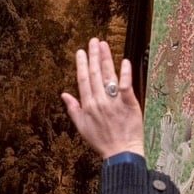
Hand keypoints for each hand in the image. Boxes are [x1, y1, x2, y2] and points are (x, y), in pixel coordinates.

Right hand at [60, 38, 144, 158]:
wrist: (121, 152)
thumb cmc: (101, 141)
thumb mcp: (81, 127)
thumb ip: (73, 109)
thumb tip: (64, 94)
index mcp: (87, 105)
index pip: (83, 80)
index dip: (81, 64)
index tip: (81, 51)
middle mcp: (99, 101)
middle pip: (95, 74)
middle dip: (93, 56)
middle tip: (93, 41)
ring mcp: (114, 102)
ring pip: (108, 76)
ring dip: (106, 59)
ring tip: (104, 45)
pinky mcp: (129, 104)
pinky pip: (126, 86)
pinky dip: (125, 73)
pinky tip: (124, 61)